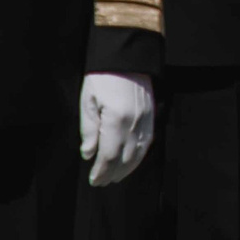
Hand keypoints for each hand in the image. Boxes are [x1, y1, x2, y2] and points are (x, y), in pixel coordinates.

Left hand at [78, 71, 156, 187]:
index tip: (94, 180)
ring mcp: (146, 121)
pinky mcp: (151, 117)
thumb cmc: (103, 77)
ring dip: (126, 169)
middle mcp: (134, 124)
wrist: (126, 57)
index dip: (101, 171)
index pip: (109, 156)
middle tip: (101, 182)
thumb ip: (89, 130)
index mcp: (116, 120)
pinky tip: (130, 161)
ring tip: (115, 177)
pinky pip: (147, 143)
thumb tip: (88, 153)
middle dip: (112, 174)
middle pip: (124, 159)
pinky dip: (138, 156)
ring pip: (138, 154)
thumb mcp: (88, 101)